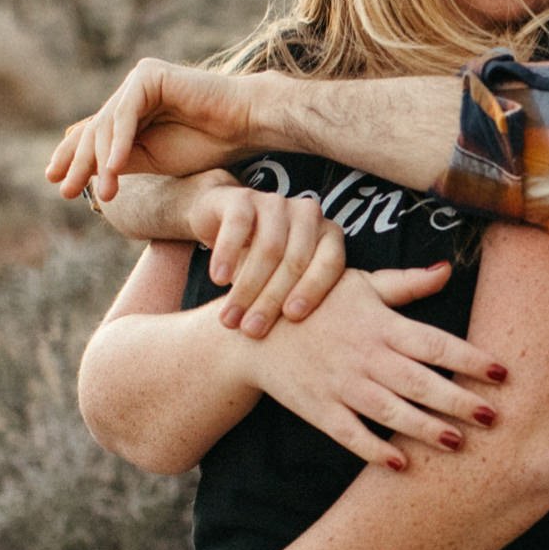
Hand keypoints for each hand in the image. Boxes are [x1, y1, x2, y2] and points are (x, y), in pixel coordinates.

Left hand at [46, 59, 269, 202]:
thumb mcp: (153, 159)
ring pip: (106, 124)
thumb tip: (83, 171)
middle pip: (94, 129)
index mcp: (132, 110)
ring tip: (102, 194)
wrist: (245, 126)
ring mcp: (138, 80)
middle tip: (65, 192)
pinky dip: (119, 143)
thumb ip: (120, 159)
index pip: (93, 133)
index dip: (71, 157)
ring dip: (100, 161)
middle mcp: (131, 91)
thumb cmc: (207, 144)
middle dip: (78, 163)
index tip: (55, 183)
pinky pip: (126, 113)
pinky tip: (113, 169)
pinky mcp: (149, 75)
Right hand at [190, 185, 347, 336]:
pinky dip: (228, 255)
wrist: (223, 221)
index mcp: (329, 236)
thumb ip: (305, 305)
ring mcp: (276, 203)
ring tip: (230, 318)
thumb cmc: (265, 265)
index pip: (330, 264)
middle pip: (295, 260)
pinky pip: (238, 226)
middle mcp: (307, 215)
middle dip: (271, 300)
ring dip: (247, 287)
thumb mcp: (287, 283)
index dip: (312, 291)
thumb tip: (316, 352)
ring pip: (267, 247)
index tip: (291, 320)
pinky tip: (218, 280)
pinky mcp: (243, 197)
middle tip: (252, 331)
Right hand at [246, 267, 507, 468]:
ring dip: (424, 428)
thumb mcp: (360, 283)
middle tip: (493, 417)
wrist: (254, 331)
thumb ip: (406, 284)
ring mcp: (341, 384)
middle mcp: (365, 355)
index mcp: (381, 324)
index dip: (469, 358)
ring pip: (389, 411)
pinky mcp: (319, 409)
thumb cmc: (316, 301)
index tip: (502, 372)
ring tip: (457, 443)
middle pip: (419, 381)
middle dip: (457, 400)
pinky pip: (350, 434)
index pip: (434, 343)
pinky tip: (401, 465)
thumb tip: (447, 269)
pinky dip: (373, 450)